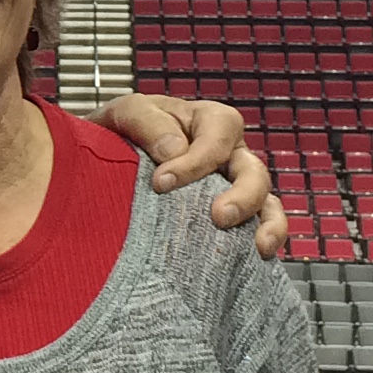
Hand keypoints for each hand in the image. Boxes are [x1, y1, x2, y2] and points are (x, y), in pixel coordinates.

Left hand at [102, 94, 287, 255]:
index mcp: (208, 122)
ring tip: (260, 246)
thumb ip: (146, 122)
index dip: (196, 160)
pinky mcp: (228, 220)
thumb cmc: (123, 132)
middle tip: (219, 216)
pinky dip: (262, 243)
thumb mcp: (125, 113)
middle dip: (243, 195)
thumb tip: (174, 150)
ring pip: (266, 203)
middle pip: (253, 171)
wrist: (104, 160)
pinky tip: (256, 259)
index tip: (162, 183)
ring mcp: (232, 188)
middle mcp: (228, 155)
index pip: (219, 135)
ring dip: (267, 224)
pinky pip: (256, 230)